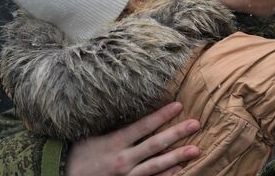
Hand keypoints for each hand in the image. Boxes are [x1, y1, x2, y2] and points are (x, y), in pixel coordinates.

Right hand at [66, 102, 200, 175]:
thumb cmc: (77, 154)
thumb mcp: (92, 135)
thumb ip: (114, 125)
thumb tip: (130, 108)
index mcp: (114, 142)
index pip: (143, 126)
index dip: (162, 115)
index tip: (178, 105)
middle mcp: (123, 159)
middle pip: (155, 144)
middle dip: (176, 133)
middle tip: (196, 123)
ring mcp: (126, 175)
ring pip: (156, 165)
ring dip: (177, 157)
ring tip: (195, 150)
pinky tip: (179, 170)